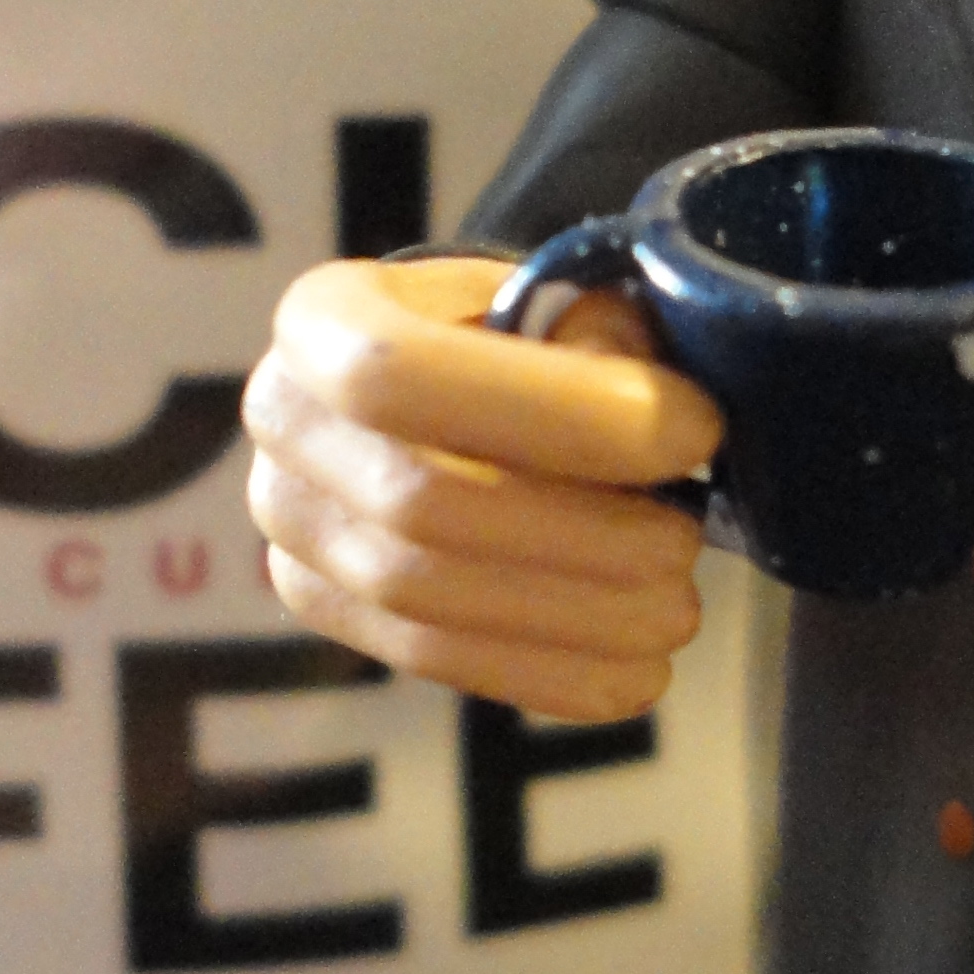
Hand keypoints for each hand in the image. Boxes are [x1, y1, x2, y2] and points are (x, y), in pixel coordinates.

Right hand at [242, 255, 726, 721]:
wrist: (454, 391)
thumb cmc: (523, 338)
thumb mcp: (565, 298)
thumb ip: (603, 342)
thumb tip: (665, 425)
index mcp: (325, 320)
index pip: (403, 374)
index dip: (559, 412)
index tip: (695, 429)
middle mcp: (279, 422)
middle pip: (419, 503)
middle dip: (580, 533)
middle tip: (688, 540)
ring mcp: (291, 528)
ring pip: (422, 599)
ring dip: (572, 616)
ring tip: (674, 608)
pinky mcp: (327, 608)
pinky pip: (433, 660)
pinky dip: (547, 675)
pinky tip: (636, 675)